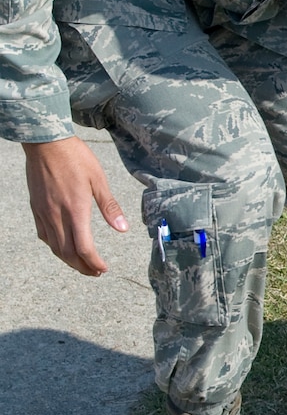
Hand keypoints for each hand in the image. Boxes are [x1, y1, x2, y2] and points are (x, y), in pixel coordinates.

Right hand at [24, 136, 129, 276]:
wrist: (45, 142)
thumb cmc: (75, 157)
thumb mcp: (98, 179)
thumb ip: (109, 206)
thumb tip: (123, 229)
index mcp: (75, 210)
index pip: (84, 248)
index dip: (94, 263)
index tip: (104, 268)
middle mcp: (57, 215)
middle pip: (68, 254)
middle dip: (83, 267)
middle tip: (95, 272)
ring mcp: (44, 213)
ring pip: (54, 247)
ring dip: (69, 260)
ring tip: (82, 264)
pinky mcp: (36, 208)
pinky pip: (44, 235)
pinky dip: (55, 247)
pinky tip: (63, 246)